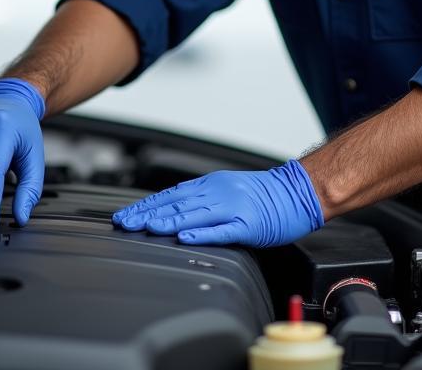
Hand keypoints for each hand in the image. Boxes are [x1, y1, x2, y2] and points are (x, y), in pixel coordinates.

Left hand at [111, 160, 323, 246]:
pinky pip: (221, 230)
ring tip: (147, 227)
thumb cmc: (264, 195)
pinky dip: (201, 233)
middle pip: (176, 203)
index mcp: (211, 184)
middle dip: (147, 214)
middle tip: (124, 223)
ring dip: (168, 220)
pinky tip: (185, 237)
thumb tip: (174, 211)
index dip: (146, 205)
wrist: (298, 191)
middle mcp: (218, 192)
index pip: (171, 194)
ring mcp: (233, 207)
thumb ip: (202, 199)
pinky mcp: (248, 224)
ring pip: (194, 214)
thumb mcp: (227, 189)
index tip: (125, 215)